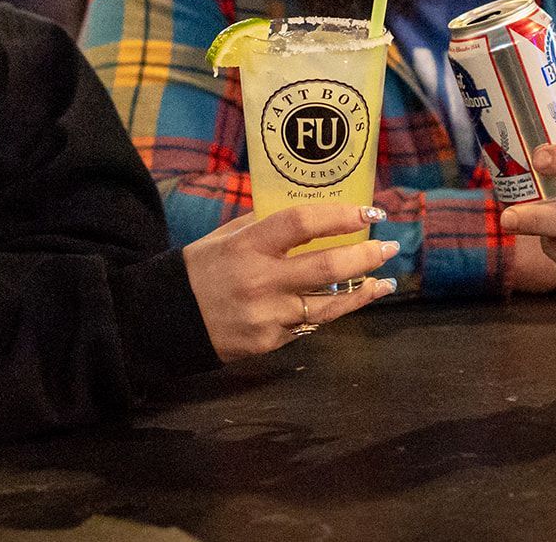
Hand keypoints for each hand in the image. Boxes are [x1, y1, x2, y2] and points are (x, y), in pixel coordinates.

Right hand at [183, 204, 397, 361]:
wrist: (166, 320)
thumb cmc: (200, 270)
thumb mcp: (225, 237)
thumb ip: (263, 225)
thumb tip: (308, 214)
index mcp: (248, 245)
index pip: (301, 223)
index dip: (339, 215)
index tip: (369, 213)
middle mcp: (261, 279)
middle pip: (328, 266)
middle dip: (366, 255)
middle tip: (389, 246)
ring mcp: (268, 315)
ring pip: (330, 304)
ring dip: (364, 291)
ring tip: (386, 282)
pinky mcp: (270, 342)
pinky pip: (310, 324)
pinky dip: (332, 311)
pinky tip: (350, 302)